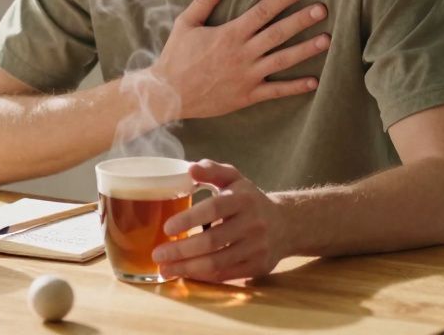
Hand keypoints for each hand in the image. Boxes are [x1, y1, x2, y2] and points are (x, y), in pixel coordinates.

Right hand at [150, 0, 328, 119]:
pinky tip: (314, 81)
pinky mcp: (247, 95)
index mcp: (230, 34)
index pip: (262, 12)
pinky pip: (276, 91)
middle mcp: (242, 53)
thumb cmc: (176, 57)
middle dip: (302, 20)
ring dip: (306, 50)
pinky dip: (295, 87)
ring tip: (326, 40)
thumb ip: (205, 0)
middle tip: (323, 10)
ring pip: (283, 60)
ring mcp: (247, 76)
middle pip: (278, 33)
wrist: (168, 94)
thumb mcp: (187, 24)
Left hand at [151, 160, 288, 281]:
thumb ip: (212, 170)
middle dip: (181, 250)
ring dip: (187, 268)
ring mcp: (257, 248)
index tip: (167, 228)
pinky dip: (202, 276)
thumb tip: (191, 168)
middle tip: (157, 254)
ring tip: (165, 268)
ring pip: (217, 262)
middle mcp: (253, 224)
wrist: (286, 224)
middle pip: (212, 241)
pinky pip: (226, 275)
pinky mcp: (258, 266)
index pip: (214, 209)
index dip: (189, 219)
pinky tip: (185, 273)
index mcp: (243, 199)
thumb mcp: (234, 178)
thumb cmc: (249, 199)